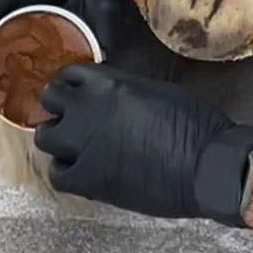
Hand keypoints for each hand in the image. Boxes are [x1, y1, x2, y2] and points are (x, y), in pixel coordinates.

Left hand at [33, 63, 252, 224]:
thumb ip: (125, 91)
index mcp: (108, 82)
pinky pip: (57, 173)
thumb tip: (113, 100)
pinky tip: (79, 170)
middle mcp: (88, 108)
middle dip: (60, 107)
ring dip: (58, 138)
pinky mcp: (87, 178)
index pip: (70, 74)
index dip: (74, 85)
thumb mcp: (156, 91)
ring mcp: (84, 144)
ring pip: (45, 136)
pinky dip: (65, 171)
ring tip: (73, 145)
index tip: (79, 93)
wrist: (206, 165)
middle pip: (50, 99)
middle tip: (73, 118)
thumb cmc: (195, 125)